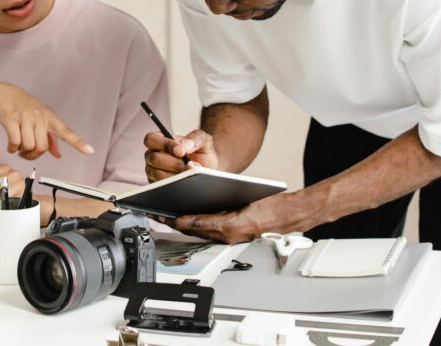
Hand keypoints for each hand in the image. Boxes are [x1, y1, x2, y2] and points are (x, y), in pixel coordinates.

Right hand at [0, 82, 93, 159]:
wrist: (0, 93)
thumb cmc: (22, 106)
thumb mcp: (38, 118)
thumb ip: (50, 138)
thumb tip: (58, 155)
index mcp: (49, 116)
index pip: (66, 131)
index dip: (78, 142)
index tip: (89, 151)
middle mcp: (39, 116)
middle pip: (42, 147)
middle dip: (33, 155)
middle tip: (26, 153)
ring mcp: (25, 117)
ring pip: (28, 145)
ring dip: (21, 152)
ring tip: (18, 148)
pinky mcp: (11, 119)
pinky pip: (15, 142)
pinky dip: (12, 149)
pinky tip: (11, 146)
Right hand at [143, 128, 218, 181]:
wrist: (209, 169)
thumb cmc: (202, 152)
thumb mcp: (203, 140)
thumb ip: (194, 139)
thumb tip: (183, 147)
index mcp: (160, 140)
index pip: (151, 139)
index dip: (164, 144)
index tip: (181, 152)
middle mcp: (153, 155)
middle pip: (154, 158)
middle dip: (174, 163)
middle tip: (190, 166)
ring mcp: (153, 171)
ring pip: (158, 174)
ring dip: (176, 175)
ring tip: (192, 173)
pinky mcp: (158, 185)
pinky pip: (162, 187)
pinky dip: (176, 184)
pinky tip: (187, 181)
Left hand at [161, 193, 304, 243]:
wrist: (285, 214)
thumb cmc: (268, 208)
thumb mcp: (239, 205)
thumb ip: (214, 213)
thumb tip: (191, 213)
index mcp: (227, 228)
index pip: (193, 225)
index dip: (174, 220)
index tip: (161, 214)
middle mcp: (225, 234)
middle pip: (191, 229)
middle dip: (172, 221)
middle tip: (155, 212)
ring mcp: (227, 235)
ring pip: (197, 230)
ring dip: (181, 222)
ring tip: (165, 212)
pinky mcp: (230, 231)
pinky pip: (207, 228)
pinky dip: (194, 222)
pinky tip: (186, 214)